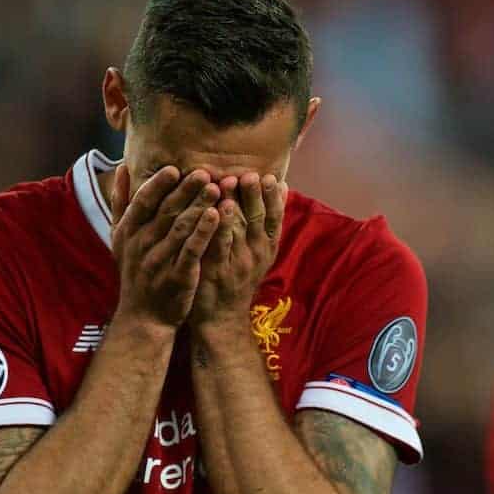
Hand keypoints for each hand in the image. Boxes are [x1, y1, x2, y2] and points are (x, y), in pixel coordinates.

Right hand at [109, 164, 220, 330]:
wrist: (144, 317)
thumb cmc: (135, 272)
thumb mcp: (120, 238)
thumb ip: (121, 203)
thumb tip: (121, 168)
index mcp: (128, 232)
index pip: (142, 202)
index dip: (158, 184)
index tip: (174, 168)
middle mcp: (141, 245)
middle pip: (165, 211)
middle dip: (185, 190)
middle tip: (205, 172)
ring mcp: (159, 262)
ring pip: (180, 228)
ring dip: (198, 206)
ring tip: (217, 188)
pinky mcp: (178, 277)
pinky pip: (192, 250)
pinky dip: (204, 232)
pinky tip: (217, 216)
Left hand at [190, 171, 286, 326]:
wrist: (221, 318)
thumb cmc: (237, 279)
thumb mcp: (259, 252)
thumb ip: (266, 222)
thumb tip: (281, 186)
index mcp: (267, 247)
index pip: (274, 218)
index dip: (273, 198)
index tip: (271, 177)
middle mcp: (256, 254)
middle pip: (258, 220)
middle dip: (255, 196)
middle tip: (251, 175)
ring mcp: (237, 263)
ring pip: (239, 230)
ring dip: (236, 206)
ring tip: (232, 183)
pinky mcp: (217, 271)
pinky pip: (218, 245)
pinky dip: (218, 227)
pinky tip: (213, 210)